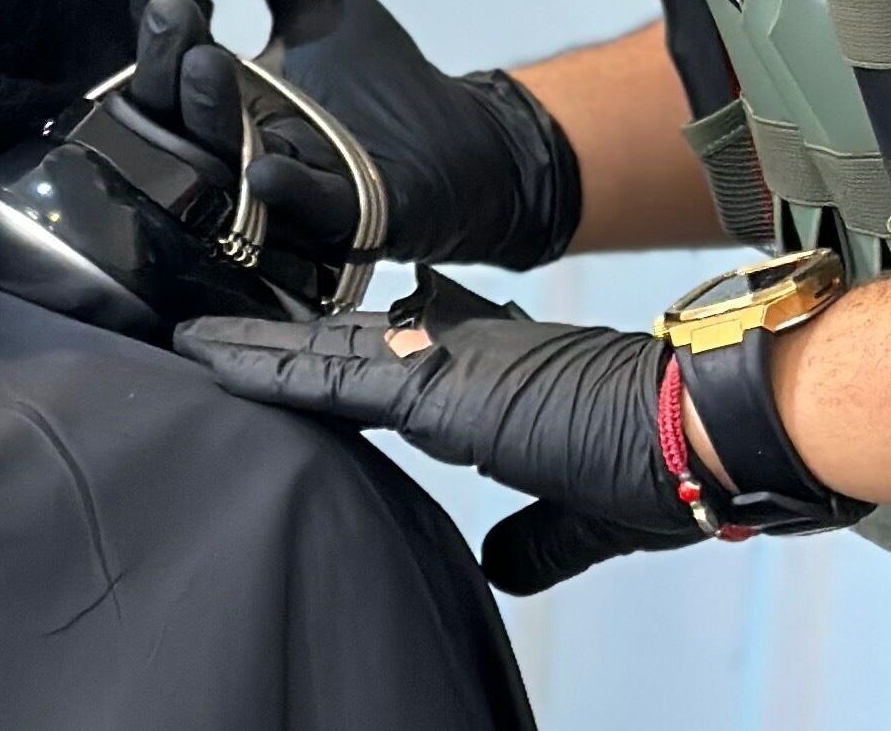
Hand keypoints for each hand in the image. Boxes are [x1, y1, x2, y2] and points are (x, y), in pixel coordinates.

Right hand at [120, 0, 582, 268]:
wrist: (461, 151)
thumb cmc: (375, 82)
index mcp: (217, 83)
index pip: (171, 25)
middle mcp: (228, 138)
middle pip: (170, 102)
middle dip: (164, 55)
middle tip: (170, 6)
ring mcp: (275, 188)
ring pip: (221, 158)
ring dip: (209, 113)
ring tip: (206, 59)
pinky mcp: (341, 219)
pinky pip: (303, 212)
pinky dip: (284, 191)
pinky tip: (267, 169)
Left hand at [174, 283, 700, 593]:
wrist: (701, 429)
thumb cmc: (663, 463)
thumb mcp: (581, 513)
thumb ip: (534, 536)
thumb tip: (500, 564)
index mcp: (492, 371)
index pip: (396, 351)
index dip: (342, 345)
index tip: (299, 341)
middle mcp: (461, 350)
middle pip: (345, 338)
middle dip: (280, 336)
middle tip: (214, 327)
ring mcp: (446, 360)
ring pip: (323, 347)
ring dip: (253, 346)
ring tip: (188, 338)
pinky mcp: (436, 387)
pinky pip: (328, 376)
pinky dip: (267, 368)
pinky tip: (213, 359)